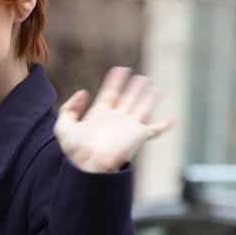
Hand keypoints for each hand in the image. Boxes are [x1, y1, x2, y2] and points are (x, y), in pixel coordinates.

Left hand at [54, 67, 172, 173]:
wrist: (89, 165)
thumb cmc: (75, 150)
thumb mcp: (63, 125)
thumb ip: (69, 107)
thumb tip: (84, 92)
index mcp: (99, 114)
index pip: (110, 93)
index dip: (115, 81)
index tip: (120, 69)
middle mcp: (116, 119)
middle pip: (128, 98)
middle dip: (134, 87)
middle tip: (142, 77)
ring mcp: (128, 127)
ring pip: (142, 107)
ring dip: (148, 96)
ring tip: (153, 85)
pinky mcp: (139, 136)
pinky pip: (155, 130)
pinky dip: (164, 125)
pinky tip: (172, 119)